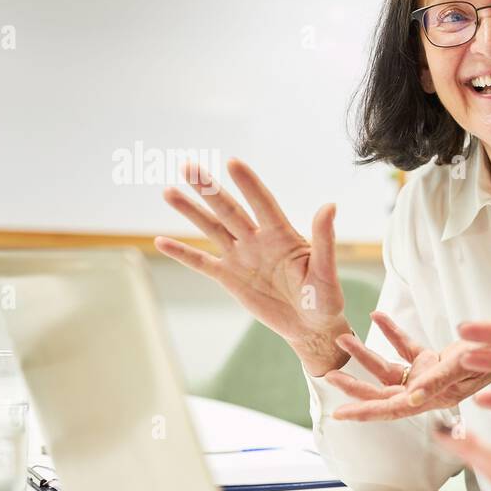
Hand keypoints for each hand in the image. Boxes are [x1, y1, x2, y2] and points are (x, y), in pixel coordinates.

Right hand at [155, 159, 350, 375]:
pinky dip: (182, 253)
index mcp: (283, 236)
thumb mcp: (326, 271)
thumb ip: (324, 239)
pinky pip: (202, 263)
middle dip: (209, 189)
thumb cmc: (325, 299)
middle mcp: (258, 241)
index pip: (263, 204)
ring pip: (212, 229)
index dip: (249, 185)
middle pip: (230, 210)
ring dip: (191, 211)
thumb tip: (330, 205)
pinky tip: (160, 241)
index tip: (233, 162)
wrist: (311, 328)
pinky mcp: (230, 278)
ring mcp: (242, 258)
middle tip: (189, 166)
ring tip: (169, 191)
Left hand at [326, 311, 490, 420]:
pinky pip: (407, 349)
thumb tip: (412, 396)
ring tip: (344, 339)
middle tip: (329, 376)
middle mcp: (427, 391)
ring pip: (390, 370)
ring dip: (367, 356)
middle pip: (383, 392)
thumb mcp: (465, 366)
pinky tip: (379, 318)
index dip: (365, 412)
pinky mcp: (433, 361)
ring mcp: (428, 376)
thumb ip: (438, 380)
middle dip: (355, 385)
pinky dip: (393, 334)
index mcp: (433, 399)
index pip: (391, 409)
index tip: (339, 414)